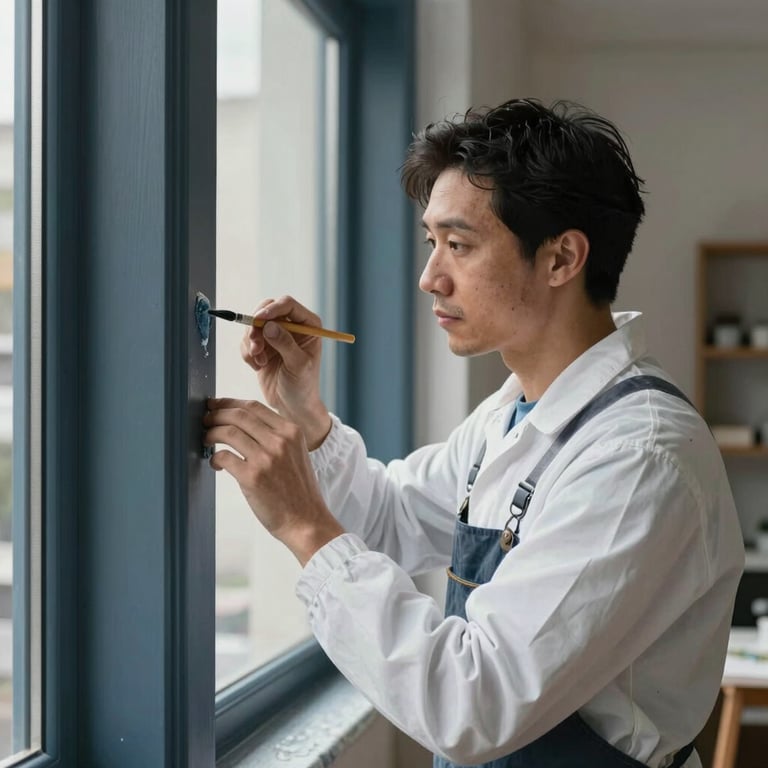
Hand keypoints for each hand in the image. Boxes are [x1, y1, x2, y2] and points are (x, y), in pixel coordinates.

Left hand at [203, 397, 343, 565]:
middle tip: (205, 420)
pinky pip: (224, 457)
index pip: (254, 406)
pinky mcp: (252, 477)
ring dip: (211, 433)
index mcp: (292, 431)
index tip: (216, 406)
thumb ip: (276, 436)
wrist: (307, 520)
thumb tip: (241, 423)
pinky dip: (215, 458)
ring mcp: (266, 458)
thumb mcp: (295, 453)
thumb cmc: (297, 490)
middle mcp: (280, 441)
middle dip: (216, 414)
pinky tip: (216, 464)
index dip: (229, 403)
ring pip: (228, 432)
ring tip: (206, 440)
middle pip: (238, 415)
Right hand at [241, 296, 330, 449]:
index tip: (258, 320)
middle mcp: (292, 326)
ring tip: (259, 362)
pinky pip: (246, 340)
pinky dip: (247, 352)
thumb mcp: (298, 366)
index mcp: (308, 325)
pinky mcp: (262, 346)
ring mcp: (276, 335)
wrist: (293, 407)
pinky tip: (257, 366)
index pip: (287, 304)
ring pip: (253, 324)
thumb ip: (285, 344)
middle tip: (255, 346)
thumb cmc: (303, 387)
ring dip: (251, 343)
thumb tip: (269, 326)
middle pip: (267, 309)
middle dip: (256, 326)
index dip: (272, 309)